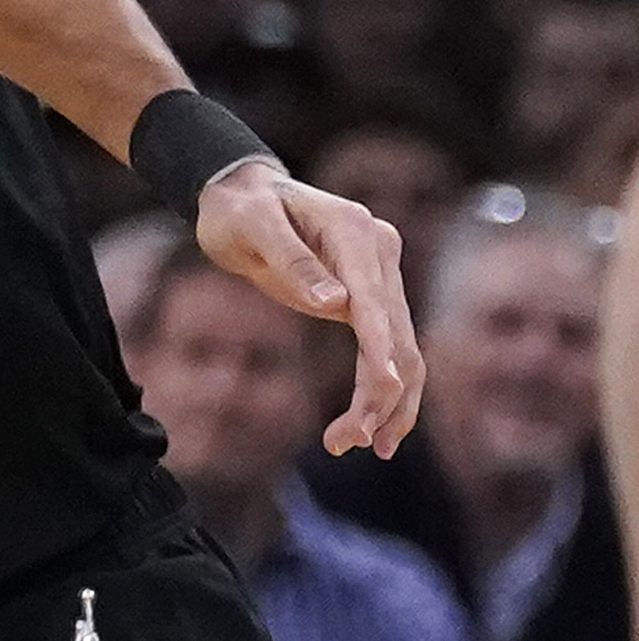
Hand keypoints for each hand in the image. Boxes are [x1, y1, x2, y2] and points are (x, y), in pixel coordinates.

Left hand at [195, 162, 424, 456]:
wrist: (239, 195)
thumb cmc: (238, 208)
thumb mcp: (250, 224)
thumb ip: (291, 258)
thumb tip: (335, 303)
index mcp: (355, 230)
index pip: (375, 299)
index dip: (380, 347)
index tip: (383, 389)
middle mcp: (379, 252)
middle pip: (397, 334)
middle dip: (382, 392)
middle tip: (351, 441)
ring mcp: (379, 276)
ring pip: (402, 350)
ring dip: (389, 402)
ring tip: (359, 445)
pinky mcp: (369, 298)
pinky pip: (387, 350)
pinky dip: (383, 389)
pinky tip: (371, 426)